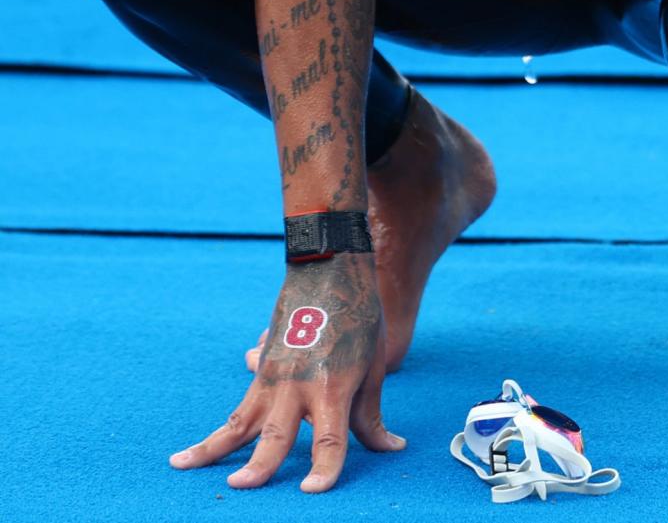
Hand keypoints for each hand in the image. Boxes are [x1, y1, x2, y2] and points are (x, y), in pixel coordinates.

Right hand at [169, 254, 403, 492]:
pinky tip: (189, 454)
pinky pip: (238, 410)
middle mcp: (299, 383)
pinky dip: (216, 434)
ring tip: (182, 467)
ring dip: (212, 448)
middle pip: (277, 433)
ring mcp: (275, 376)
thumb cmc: (359, 317)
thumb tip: (392, 450)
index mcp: (333, 384)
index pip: (330, 437)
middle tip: (241, 486)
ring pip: (240, 422)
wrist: (330, 268)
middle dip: (260, 463)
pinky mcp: (261, 370)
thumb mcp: (373, 365)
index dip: (325, 467)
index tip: (314, 491)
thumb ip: (371, 414)